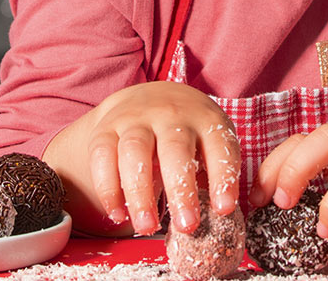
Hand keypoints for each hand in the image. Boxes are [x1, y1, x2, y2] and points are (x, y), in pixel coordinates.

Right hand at [84, 81, 239, 235]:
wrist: (148, 99)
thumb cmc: (189, 133)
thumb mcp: (210, 142)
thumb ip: (216, 174)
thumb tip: (221, 216)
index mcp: (205, 119)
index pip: (219, 147)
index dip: (223, 178)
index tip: (224, 210)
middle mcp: (171, 115)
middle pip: (175, 150)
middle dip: (181, 191)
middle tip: (187, 226)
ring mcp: (136, 120)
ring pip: (135, 152)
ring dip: (140, 194)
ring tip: (147, 227)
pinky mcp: (106, 129)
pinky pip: (102, 157)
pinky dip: (108, 189)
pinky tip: (118, 214)